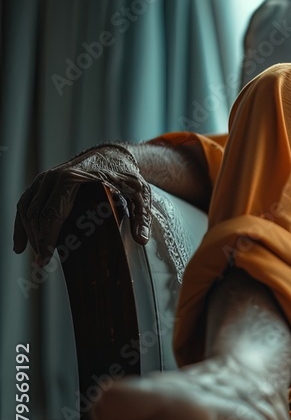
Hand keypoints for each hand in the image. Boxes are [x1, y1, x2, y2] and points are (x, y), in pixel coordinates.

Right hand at [13, 145, 150, 265]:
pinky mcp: (43, 183)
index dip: (46, 238)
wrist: (113, 155)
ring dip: (28, 234)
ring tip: (36, 257)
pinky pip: (26, 204)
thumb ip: (140, 215)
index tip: (45, 258)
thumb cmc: (126, 174)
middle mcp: (53, 177)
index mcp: (72, 179)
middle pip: (36, 214)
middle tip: (42, 264)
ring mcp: (46, 179)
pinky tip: (20, 244)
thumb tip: (141, 240)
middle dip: (37, 240)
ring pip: (27, 209)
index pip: (52, 213)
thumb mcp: (139, 193)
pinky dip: (21, 224)